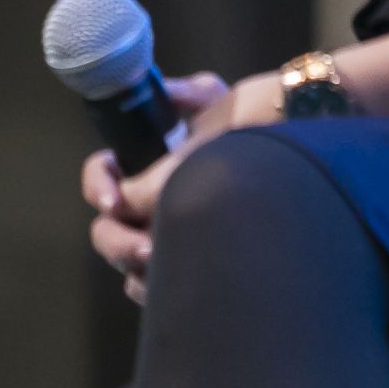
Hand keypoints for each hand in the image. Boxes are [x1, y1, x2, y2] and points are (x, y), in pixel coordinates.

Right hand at [79, 70, 286, 302]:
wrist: (290, 142)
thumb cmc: (247, 118)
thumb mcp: (211, 99)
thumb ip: (182, 97)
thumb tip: (159, 104)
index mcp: (142, 162)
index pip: (101, 176)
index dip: (98, 184)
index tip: (115, 199)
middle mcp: (148, 202)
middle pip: (106, 230)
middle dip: (116, 241)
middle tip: (146, 249)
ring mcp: (166, 235)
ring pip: (128, 265)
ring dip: (136, 268)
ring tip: (164, 265)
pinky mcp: (188, 264)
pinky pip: (156, 291)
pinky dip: (155, 291)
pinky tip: (176, 284)